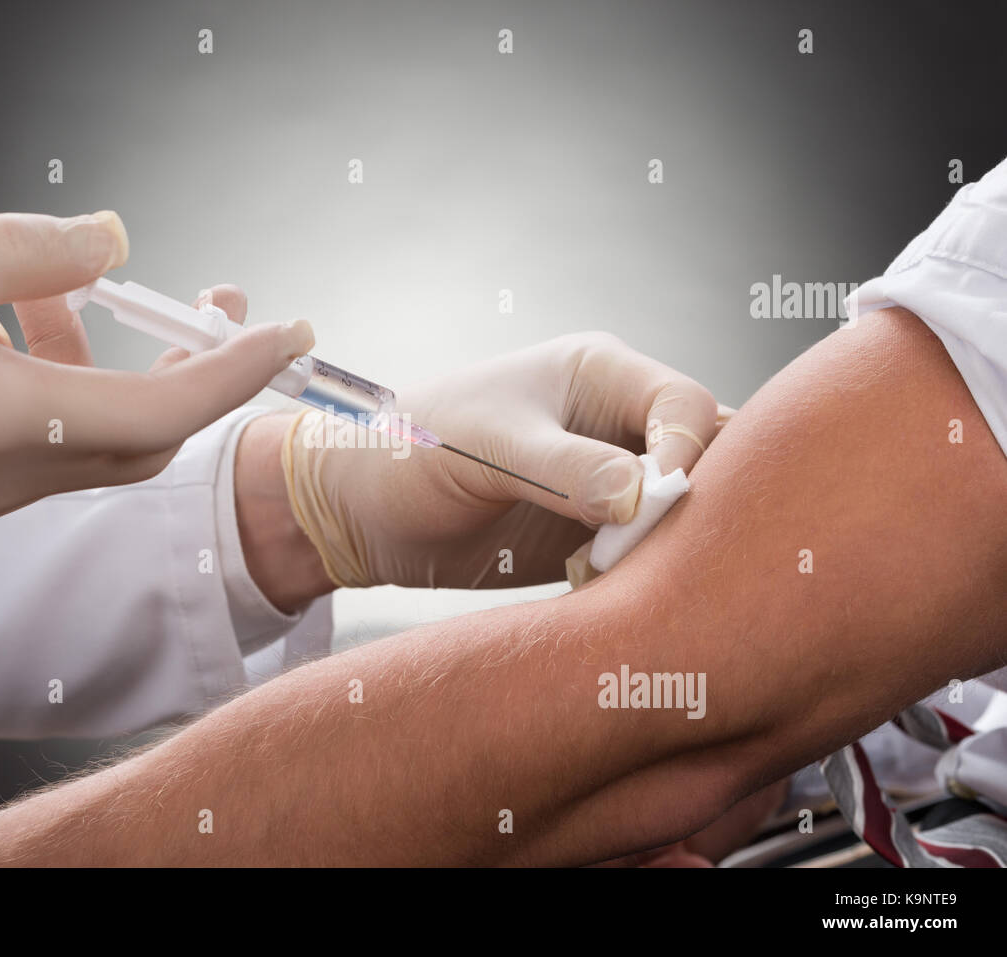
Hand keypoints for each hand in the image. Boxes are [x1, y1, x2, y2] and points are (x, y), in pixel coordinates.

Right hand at [0, 214, 312, 546]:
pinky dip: (35, 403)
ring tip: (59, 295)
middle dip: (182, 370)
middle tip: (201, 304)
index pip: (168, 405)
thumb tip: (113, 240)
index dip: (238, 369)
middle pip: (135, 437)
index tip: (289, 334)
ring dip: (91, 373)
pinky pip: (15, 461)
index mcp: (10, 422)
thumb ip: (31, 250)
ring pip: (71, 444)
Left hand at [284, 332, 728, 587]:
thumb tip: (646, 494)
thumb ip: (564, 467)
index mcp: (600, 375)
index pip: (686, 405)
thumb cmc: (412, 446)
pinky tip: (617, 596)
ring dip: (674, 549)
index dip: (686, 450)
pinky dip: (644, 580)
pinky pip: (646, 559)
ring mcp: (608, 486)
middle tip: (669, 547)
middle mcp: (615, 427)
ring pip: (682, 515)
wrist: (360, 508)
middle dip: (700, 503)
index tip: (656, 500)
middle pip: (702, 459)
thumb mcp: (486, 447)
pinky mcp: (592, 539)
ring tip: (640, 576)